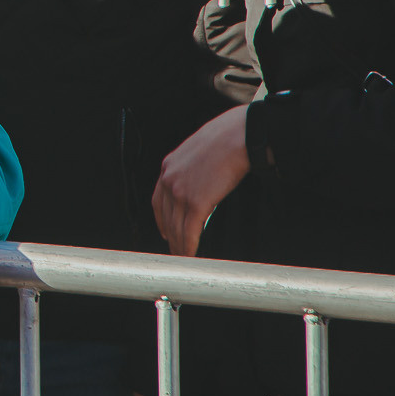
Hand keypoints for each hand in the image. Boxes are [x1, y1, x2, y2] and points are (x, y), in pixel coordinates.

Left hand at [152, 103, 249, 256]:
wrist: (236, 137)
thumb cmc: (224, 140)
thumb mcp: (197, 152)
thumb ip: (193, 170)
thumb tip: (202, 182)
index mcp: (168, 167)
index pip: (158, 201)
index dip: (161, 220)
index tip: (165, 232)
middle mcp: (168, 180)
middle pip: (166, 218)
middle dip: (170, 237)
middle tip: (175, 252)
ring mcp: (180, 191)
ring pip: (176, 227)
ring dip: (179, 246)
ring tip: (182, 259)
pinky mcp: (196, 202)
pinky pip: (189, 230)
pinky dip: (188, 246)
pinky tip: (190, 255)